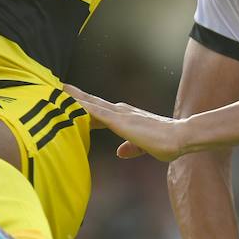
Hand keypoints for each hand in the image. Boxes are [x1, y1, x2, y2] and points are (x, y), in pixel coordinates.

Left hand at [62, 84, 187, 160]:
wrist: (180, 138)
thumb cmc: (168, 144)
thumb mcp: (145, 147)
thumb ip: (132, 148)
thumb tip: (120, 152)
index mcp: (127, 118)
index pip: (101, 111)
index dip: (86, 107)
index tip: (71, 103)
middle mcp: (122, 113)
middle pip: (93, 102)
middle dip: (76, 96)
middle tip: (59, 87)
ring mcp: (121, 115)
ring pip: (92, 104)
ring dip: (75, 97)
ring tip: (58, 89)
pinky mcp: (120, 121)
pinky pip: (96, 112)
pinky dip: (82, 106)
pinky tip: (70, 103)